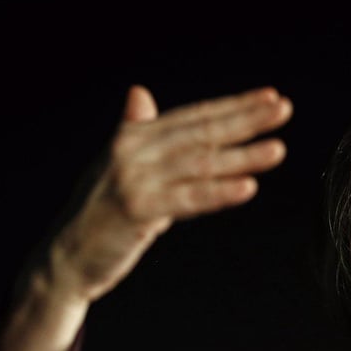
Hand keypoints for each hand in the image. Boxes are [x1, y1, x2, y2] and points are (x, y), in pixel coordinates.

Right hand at [53, 85, 291, 302]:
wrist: (68, 257)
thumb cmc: (102, 212)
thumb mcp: (121, 166)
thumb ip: (138, 131)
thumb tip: (139, 93)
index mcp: (135, 136)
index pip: (195, 116)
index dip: (234, 106)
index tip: (270, 98)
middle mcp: (133, 151)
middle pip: (201, 132)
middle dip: (246, 120)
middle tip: (282, 109)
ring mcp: (134, 179)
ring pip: (200, 164)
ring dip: (242, 156)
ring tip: (277, 150)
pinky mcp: (137, 210)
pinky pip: (188, 199)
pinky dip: (219, 192)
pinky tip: (248, 187)